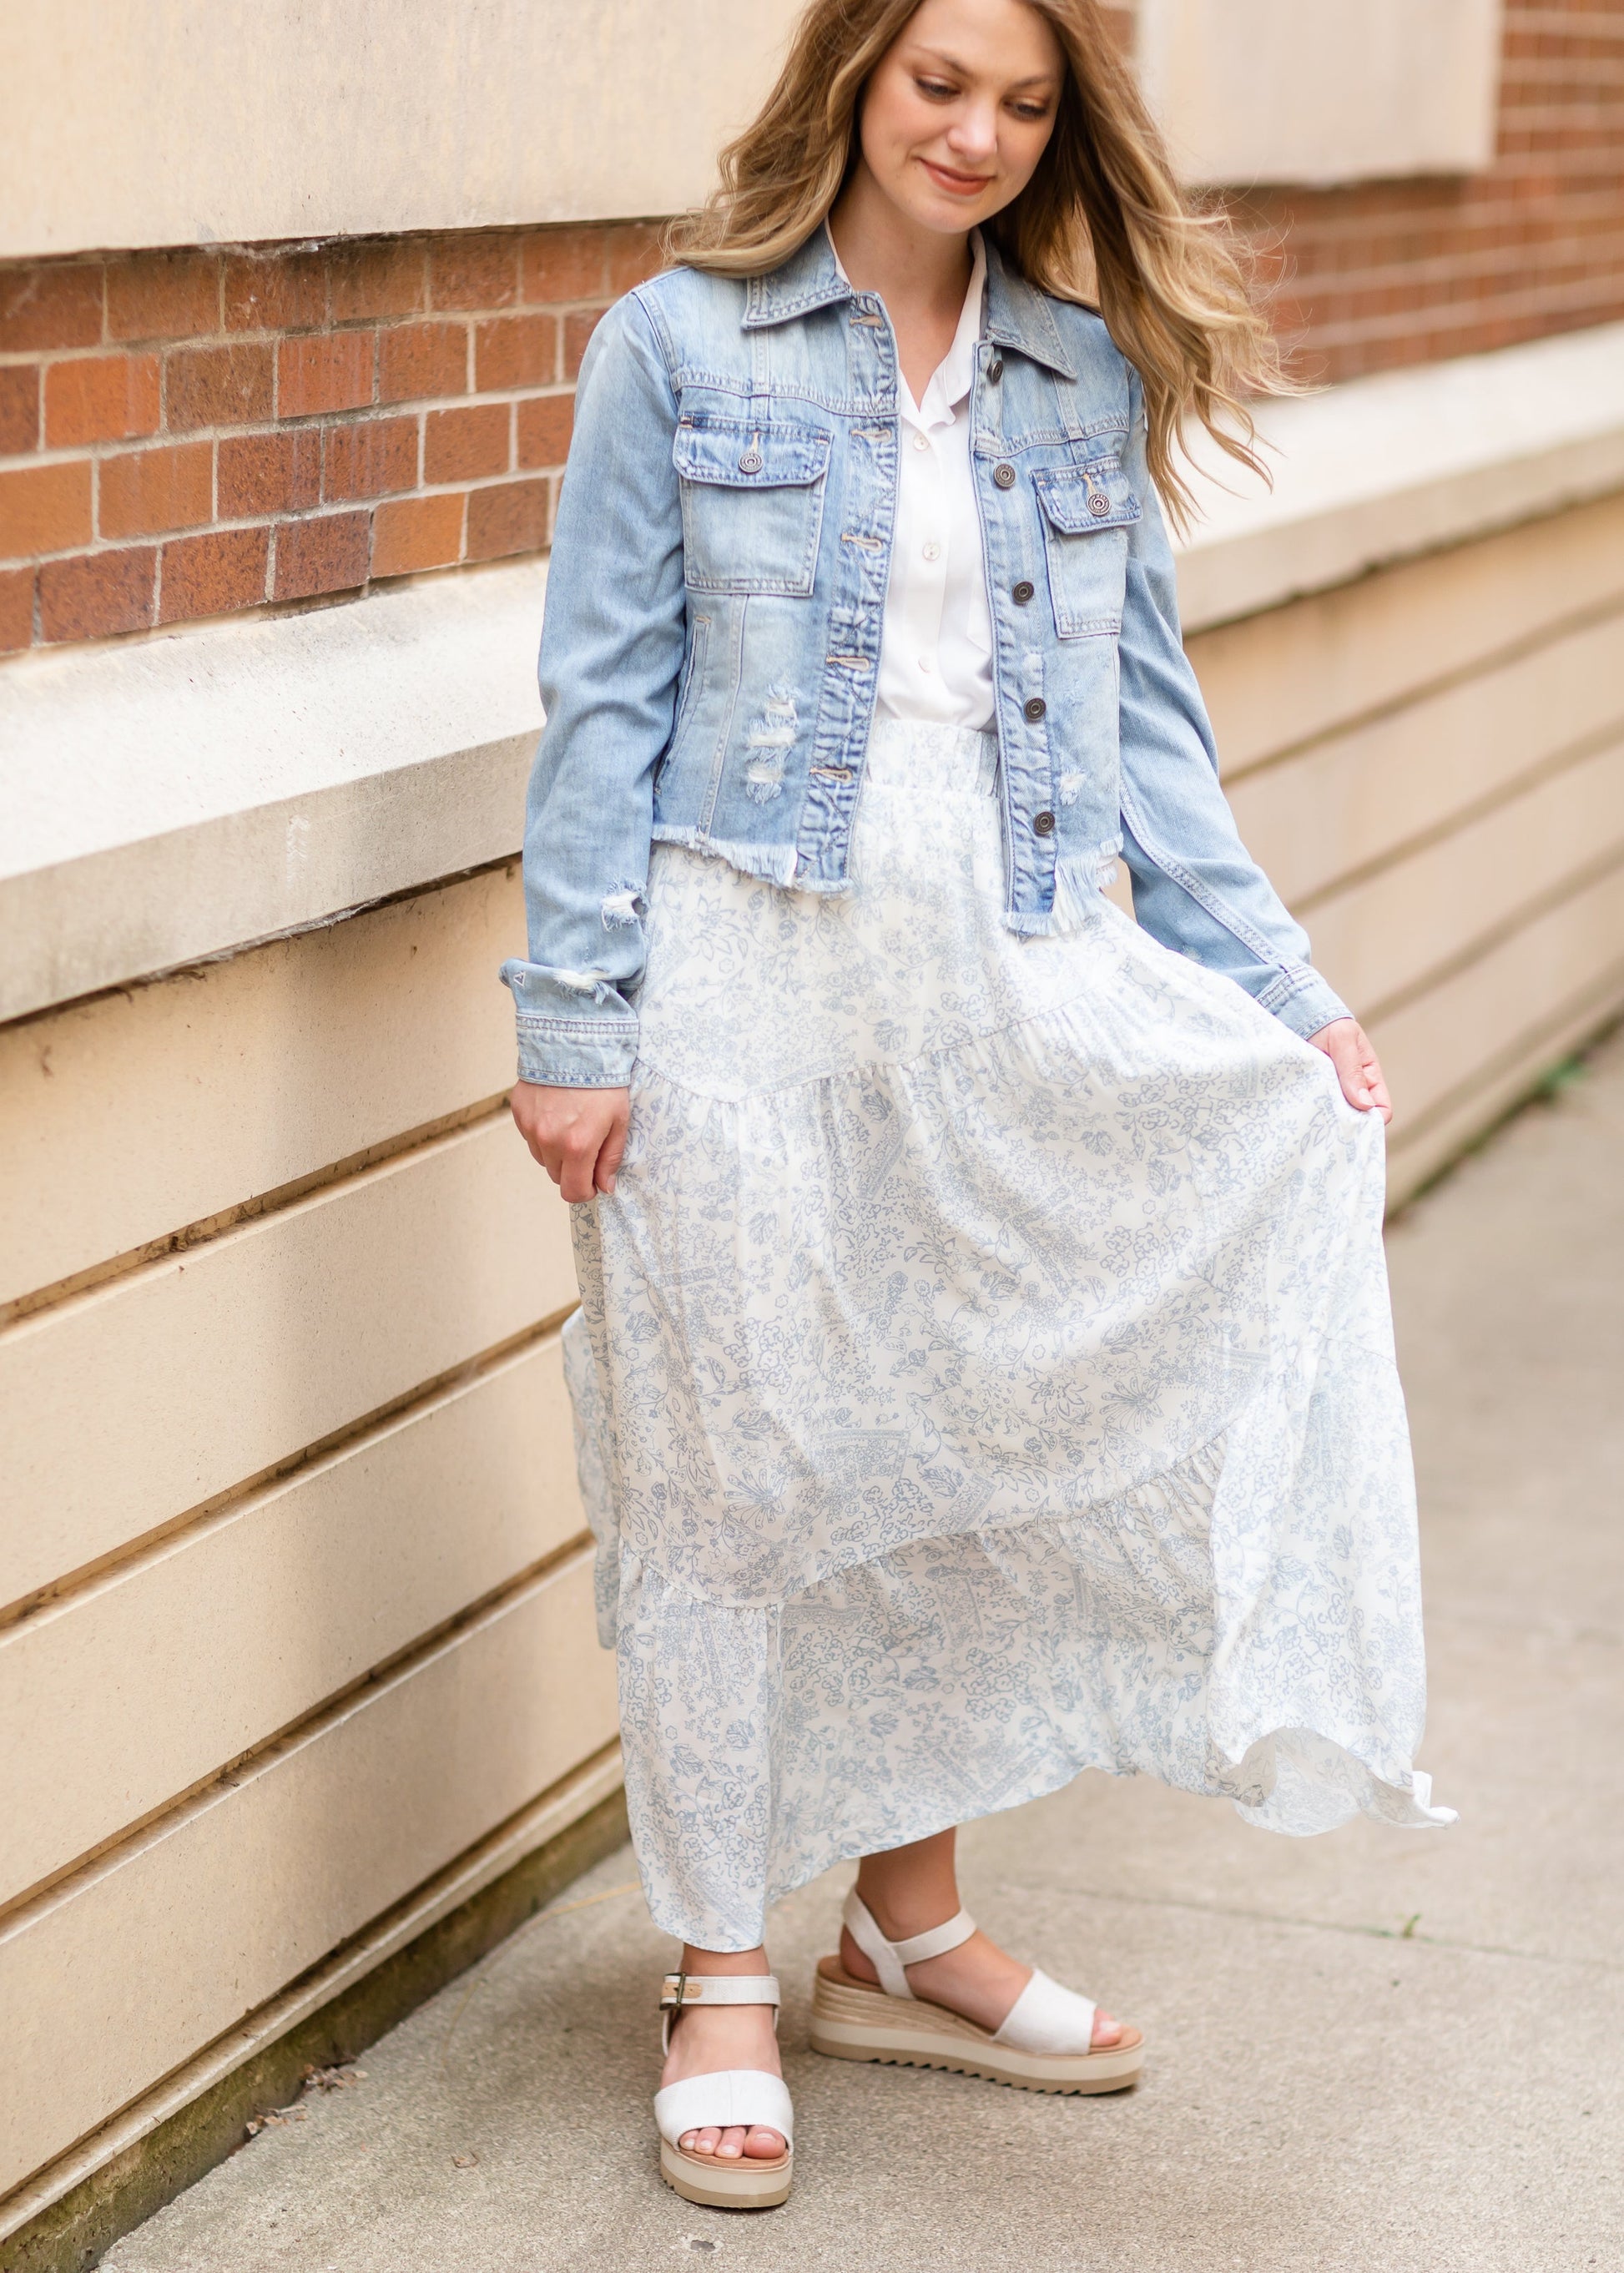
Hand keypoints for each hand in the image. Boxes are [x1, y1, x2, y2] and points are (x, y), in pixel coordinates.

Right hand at [509, 1082, 630, 1200]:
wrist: (574, 1043)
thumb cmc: (603, 1081)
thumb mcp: (619, 1120)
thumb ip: (611, 1158)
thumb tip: (604, 1186)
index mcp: (577, 1146)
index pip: (572, 1192)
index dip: (584, 1191)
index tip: (592, 1181)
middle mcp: (549, 1140)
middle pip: (556, 1176)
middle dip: (572, 1169)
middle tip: (586, 1145)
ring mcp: (530, 1127)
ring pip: (542, 1157)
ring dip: (556, 1151)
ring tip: (571, 1123)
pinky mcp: (519, 1113)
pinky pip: (531, 1137)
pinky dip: (543, 1132)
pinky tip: (557, 1111)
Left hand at [1307, 1018, 1391, 1122]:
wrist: (1299, 1015)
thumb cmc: (1329, 1025)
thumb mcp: (1344, 1042)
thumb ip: (1352, 1070)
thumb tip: (1365, 1105)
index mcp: (1369, 1077)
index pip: (1381, 1107)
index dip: (1375, 1119)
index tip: (1359, 1126)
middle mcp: (1352, 1089)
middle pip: (1358, 1118)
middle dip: (1350, 1125)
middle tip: (1334, 1129)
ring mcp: (1332, 1093)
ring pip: (1336, 1117)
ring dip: (1330, 1120)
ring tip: (1318, 1123)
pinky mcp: (1313, 1093)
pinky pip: (1317, 1109)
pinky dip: (1314, 1114)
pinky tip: (1306, 1115)